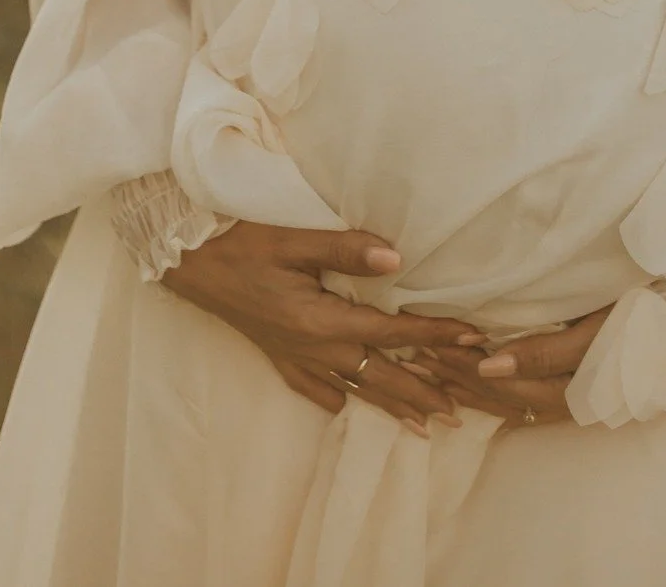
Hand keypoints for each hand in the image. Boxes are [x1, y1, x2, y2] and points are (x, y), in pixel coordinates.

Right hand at [163, 222, 483, 435]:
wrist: (192, 263)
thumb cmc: (244, 245)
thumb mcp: (295, 240)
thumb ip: (346, 250)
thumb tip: (397, 259)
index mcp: (323, 321)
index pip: (392, 332)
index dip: (434, 335)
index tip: (472, 341)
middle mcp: (314, 349)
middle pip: (380, 375)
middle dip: (422, 390)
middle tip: (460, 408)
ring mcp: (295, 358)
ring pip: (353, 388)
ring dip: (390, 404)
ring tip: (423, 424)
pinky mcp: (277, 357)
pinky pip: (315, 388)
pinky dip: (338, 398)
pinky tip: (346, 407)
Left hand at [410, 304, 613, 426]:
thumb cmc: (646, 315)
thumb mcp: (598, 329)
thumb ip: (547, 352)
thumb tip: (491, 367)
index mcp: (571, 390)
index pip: (502, 383)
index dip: (463, 367)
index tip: (427, 345)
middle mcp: (567, 403)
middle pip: (498, 396)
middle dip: (453, 377)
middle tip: (412, 355)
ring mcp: (571, 399)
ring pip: (506, 401)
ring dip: (464, 386)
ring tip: (425, 367)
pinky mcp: (575, 389)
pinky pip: (522, 400)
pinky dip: (488, 393)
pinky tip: (465, 383)